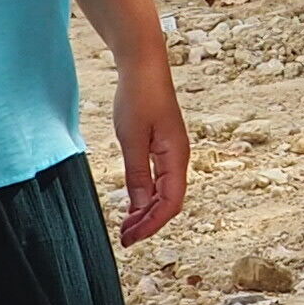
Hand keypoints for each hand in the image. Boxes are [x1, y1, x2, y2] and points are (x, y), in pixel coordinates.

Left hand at [111, 47, 189, 244]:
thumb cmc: (138, 97)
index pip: (170, 203)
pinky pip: (159, 180)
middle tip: (125, 238)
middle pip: (170, 202)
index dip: (151, 224)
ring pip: (165, 193)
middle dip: (148, 223)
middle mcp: (179, 158)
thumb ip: (137, 174)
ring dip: (147, 212)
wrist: (144, 66)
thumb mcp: (131, 138)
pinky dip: (146, 196)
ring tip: (126, 225)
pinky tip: (133, 204)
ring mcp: (172, 153)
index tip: (130, 238)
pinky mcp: (163, 147)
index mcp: (176, 157)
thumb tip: (141, 205)